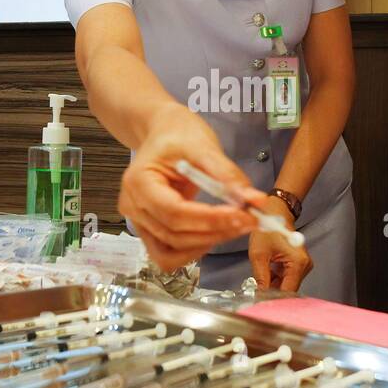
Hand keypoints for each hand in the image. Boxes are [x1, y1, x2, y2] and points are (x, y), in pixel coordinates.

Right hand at [119, 106, 265, 270]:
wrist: (163, 134)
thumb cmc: (178, 135)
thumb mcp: (203, 146)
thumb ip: (227, 175)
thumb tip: (254, 200)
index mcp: (139, 182)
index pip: (174, 212)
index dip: (210, 219)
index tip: (243, 215)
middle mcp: (133, 207)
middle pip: (174, 234)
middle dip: (216, 232)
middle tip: (250, 220)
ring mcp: (139, 222)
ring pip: (171, 252)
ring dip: (206, 244)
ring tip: (235, 227)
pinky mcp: (150, 231)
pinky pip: (168, 253)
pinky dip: (193, 249)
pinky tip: (215, 233)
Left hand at [248, 196, 311, 292]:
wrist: (275, 213)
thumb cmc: (268, 228)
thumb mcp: (259, 255)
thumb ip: (261, 278)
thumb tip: (260, 295)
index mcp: (298, 262)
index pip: (288, 290)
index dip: (275, 298)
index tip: (262, 302)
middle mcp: (305, 265)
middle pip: (289, 288)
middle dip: (273, 292)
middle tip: (256, 292)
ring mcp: (303, 264)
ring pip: (288, 284)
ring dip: (274, 285)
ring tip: (260, 279)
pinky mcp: (299, 263)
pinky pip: (288, 277)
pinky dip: (277, 278)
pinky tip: (267, 272)